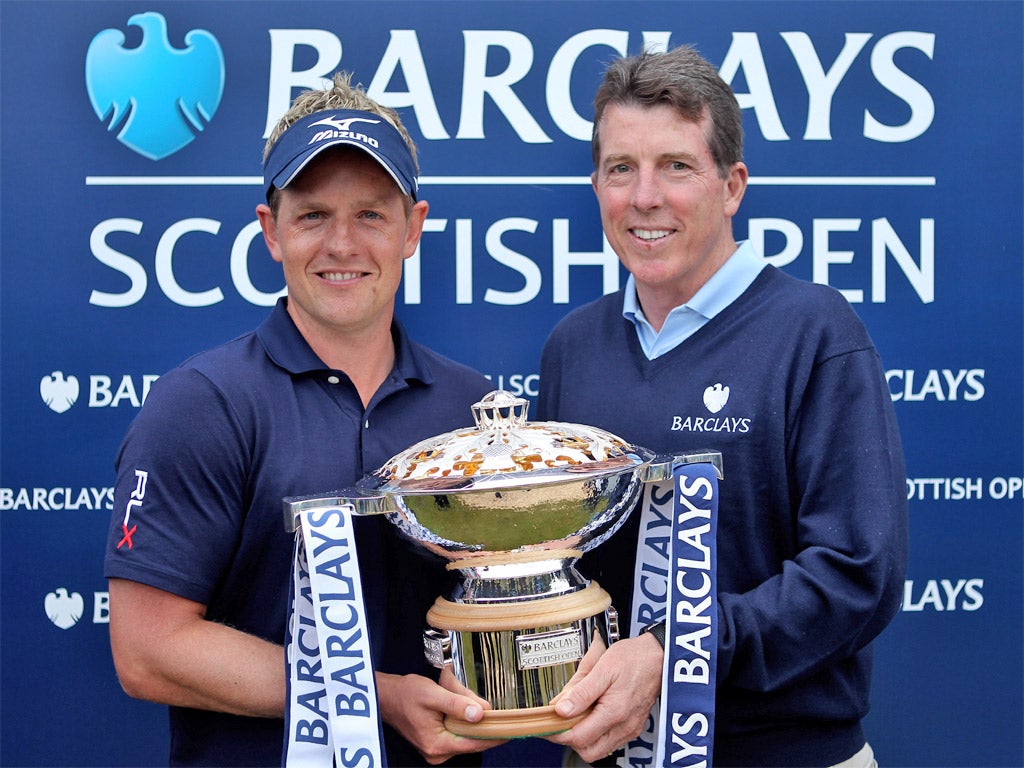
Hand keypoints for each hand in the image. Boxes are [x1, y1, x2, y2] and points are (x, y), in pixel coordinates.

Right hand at [376, 671, 505, 763]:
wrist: (387, 697)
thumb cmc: (406, 694)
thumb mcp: (433, 694)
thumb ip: (457, 704)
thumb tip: (480, 713)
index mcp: (437, 745)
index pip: (475, 743)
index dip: (495, 735)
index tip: (513, 728)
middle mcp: (438, 753)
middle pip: (472, 739)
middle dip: (480, 720)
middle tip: (483, 702)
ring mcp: (437, 750)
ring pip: (466, 735)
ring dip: (470, 718)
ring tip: (463, 697)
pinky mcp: (437, 743)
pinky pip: (458, 733)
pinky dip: (462, 720)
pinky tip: (458, 704)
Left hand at [544, 633, 662, 762]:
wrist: (658, 657)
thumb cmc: (632, 658)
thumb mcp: (602, 668)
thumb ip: (581, 691)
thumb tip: (560, 710)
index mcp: (614, 712)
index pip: (578, 738)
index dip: (557, 734)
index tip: (544, 724)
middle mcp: (623, 727)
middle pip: (588, 751)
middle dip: (569, 740)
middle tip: (559, 720)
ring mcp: (630, 729)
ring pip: (598, 749)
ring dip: (583, 738)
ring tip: (575, 715)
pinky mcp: (633, 727)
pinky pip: (609, 741)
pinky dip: (596, 734)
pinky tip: (591, 715)